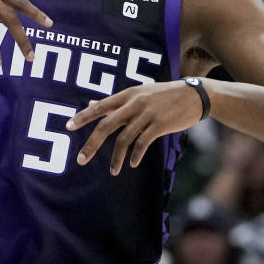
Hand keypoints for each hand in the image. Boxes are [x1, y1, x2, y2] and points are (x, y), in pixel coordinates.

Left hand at [65, 81, 204, 174]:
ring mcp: (147, 114)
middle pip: (106, 125)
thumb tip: (91, 103)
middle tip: (81, 160)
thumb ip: (116, 101)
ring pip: (124, 139)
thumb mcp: (138, 93)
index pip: (99, 106)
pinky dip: (135, 155)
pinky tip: (133, 164)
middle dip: (92, 144)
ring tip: (113, 171)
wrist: (194, 95)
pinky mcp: (160, 125)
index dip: (83, 116)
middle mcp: (134, 103)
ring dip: (116, 158)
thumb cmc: (164, 95)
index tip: (68, 126)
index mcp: (127, 94)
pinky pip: (142, 143)